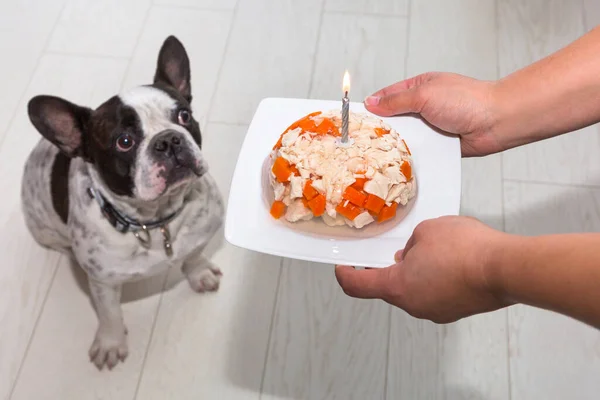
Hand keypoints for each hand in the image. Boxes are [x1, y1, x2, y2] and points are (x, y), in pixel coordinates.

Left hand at [335, 216, 511, 322]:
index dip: (345, 275)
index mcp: (397, 287)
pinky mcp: (456, 310)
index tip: (341, 268)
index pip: (358, 286)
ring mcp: (436, 311)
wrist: (505, 268)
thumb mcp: (426, 231)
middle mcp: (413, 305)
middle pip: (389, 287)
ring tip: (432, 250)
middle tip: (395, 249)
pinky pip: (435, 293)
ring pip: (414, 290)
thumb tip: (410, 255)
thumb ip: (410, 244)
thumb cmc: (464, 248)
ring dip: (415, 272)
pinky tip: (449, 261)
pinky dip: (434, 279)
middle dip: (389, 268)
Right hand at [365, 72, 501, 156]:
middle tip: (362, 142)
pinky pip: (420, 151)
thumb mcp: (424, 94)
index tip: (355, 120)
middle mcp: (424, 107)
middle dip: (382, 130)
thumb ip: (396, 101)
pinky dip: (413, 156)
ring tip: (378, 156)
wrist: (496, 122)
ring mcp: (431, 127)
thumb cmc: (465, 100)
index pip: (387, 97)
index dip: (371, 107)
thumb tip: (371, 103)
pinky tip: (401, 163)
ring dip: (398, 145)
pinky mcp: (439, 145)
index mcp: (419, 88)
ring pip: (406, 138)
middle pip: (394, 120)